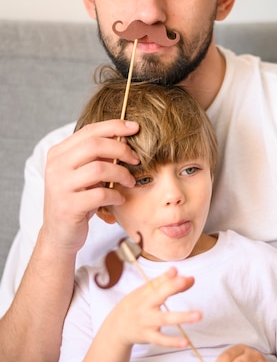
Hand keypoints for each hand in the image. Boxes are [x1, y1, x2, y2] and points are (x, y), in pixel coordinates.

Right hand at [41, 120, 138, 253]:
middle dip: (121, 149)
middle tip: (136, 159)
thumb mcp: (83, 175)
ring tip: (130, 182)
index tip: (135, 128)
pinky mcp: (68, 207)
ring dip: (121, 174)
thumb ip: (96, 157)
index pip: (89, 131)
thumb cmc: (77, 200)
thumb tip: (124, 137)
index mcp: (58, 153)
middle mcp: (56, 167)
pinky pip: (101, 194)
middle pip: (95, 145)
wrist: (59, 235)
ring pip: (99, 168)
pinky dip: (116, 195)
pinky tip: (119, 199)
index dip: (114, 126)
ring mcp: (60, 186)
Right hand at [108, 266, 200, 347]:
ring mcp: (147, 322)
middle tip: (187, 280)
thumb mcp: (144, 292)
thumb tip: (177, 270)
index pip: (160, 283)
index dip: (173, 278)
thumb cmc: (135, 305)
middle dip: (173, 287)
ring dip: (182, 316)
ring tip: (198, 315)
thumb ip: (162, 282)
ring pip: (165, 319)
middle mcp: (146, 306)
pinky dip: (173, 342)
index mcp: (145, 293)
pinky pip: (161, 340)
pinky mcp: (148, 336)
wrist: (117, 327)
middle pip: (159, 295)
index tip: (187, 276)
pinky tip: (185, 342)